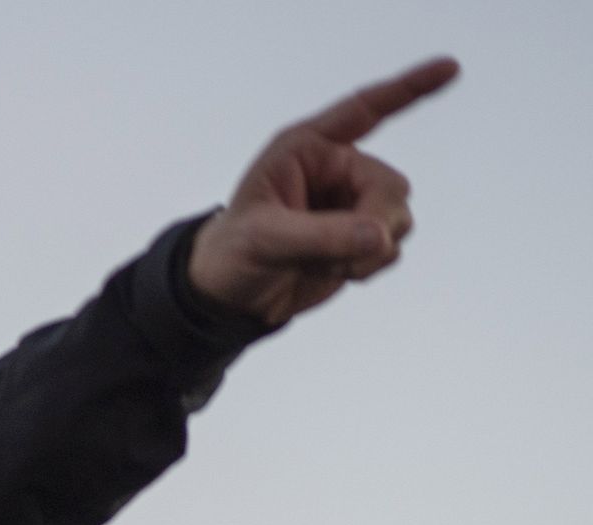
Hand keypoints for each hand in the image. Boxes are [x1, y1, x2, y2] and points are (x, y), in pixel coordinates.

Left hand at [188, 56, 459, 325]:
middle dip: (374, 223)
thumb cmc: (233, 252)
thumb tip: (381, 235)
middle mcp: (336, 170)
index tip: (450, 68)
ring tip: (322, 263)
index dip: (409, 88)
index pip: (363, 110)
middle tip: (337, 255)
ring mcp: (352, 203)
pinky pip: (392, 246)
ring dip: (369, 251)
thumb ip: (323, 235)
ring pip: (399, 218)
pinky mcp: (361, 236)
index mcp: (306, 149)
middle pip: (392, 186)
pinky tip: (336, 271)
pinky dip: (370, 266)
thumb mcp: (266, 240)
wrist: (233, 295)